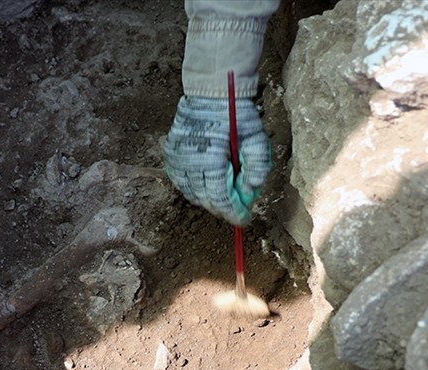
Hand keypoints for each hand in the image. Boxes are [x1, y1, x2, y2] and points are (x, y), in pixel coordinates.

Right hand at [162, 96, 271, 225]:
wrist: (210, 92)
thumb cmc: (235, 113)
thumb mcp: (256, 136)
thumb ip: (257, 165)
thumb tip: (251, 189)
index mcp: (210, 158)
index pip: (219, 197)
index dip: (233, 212)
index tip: (243, 220)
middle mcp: (189, 162)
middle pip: (204, 199)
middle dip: (222, 207)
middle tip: (237, 207)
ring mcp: (176, 160)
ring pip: (191, 193)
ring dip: (207, 199)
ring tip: (223, 196)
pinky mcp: (170, 155)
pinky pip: (181, 182)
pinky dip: (194, 188)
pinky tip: (207, 185)